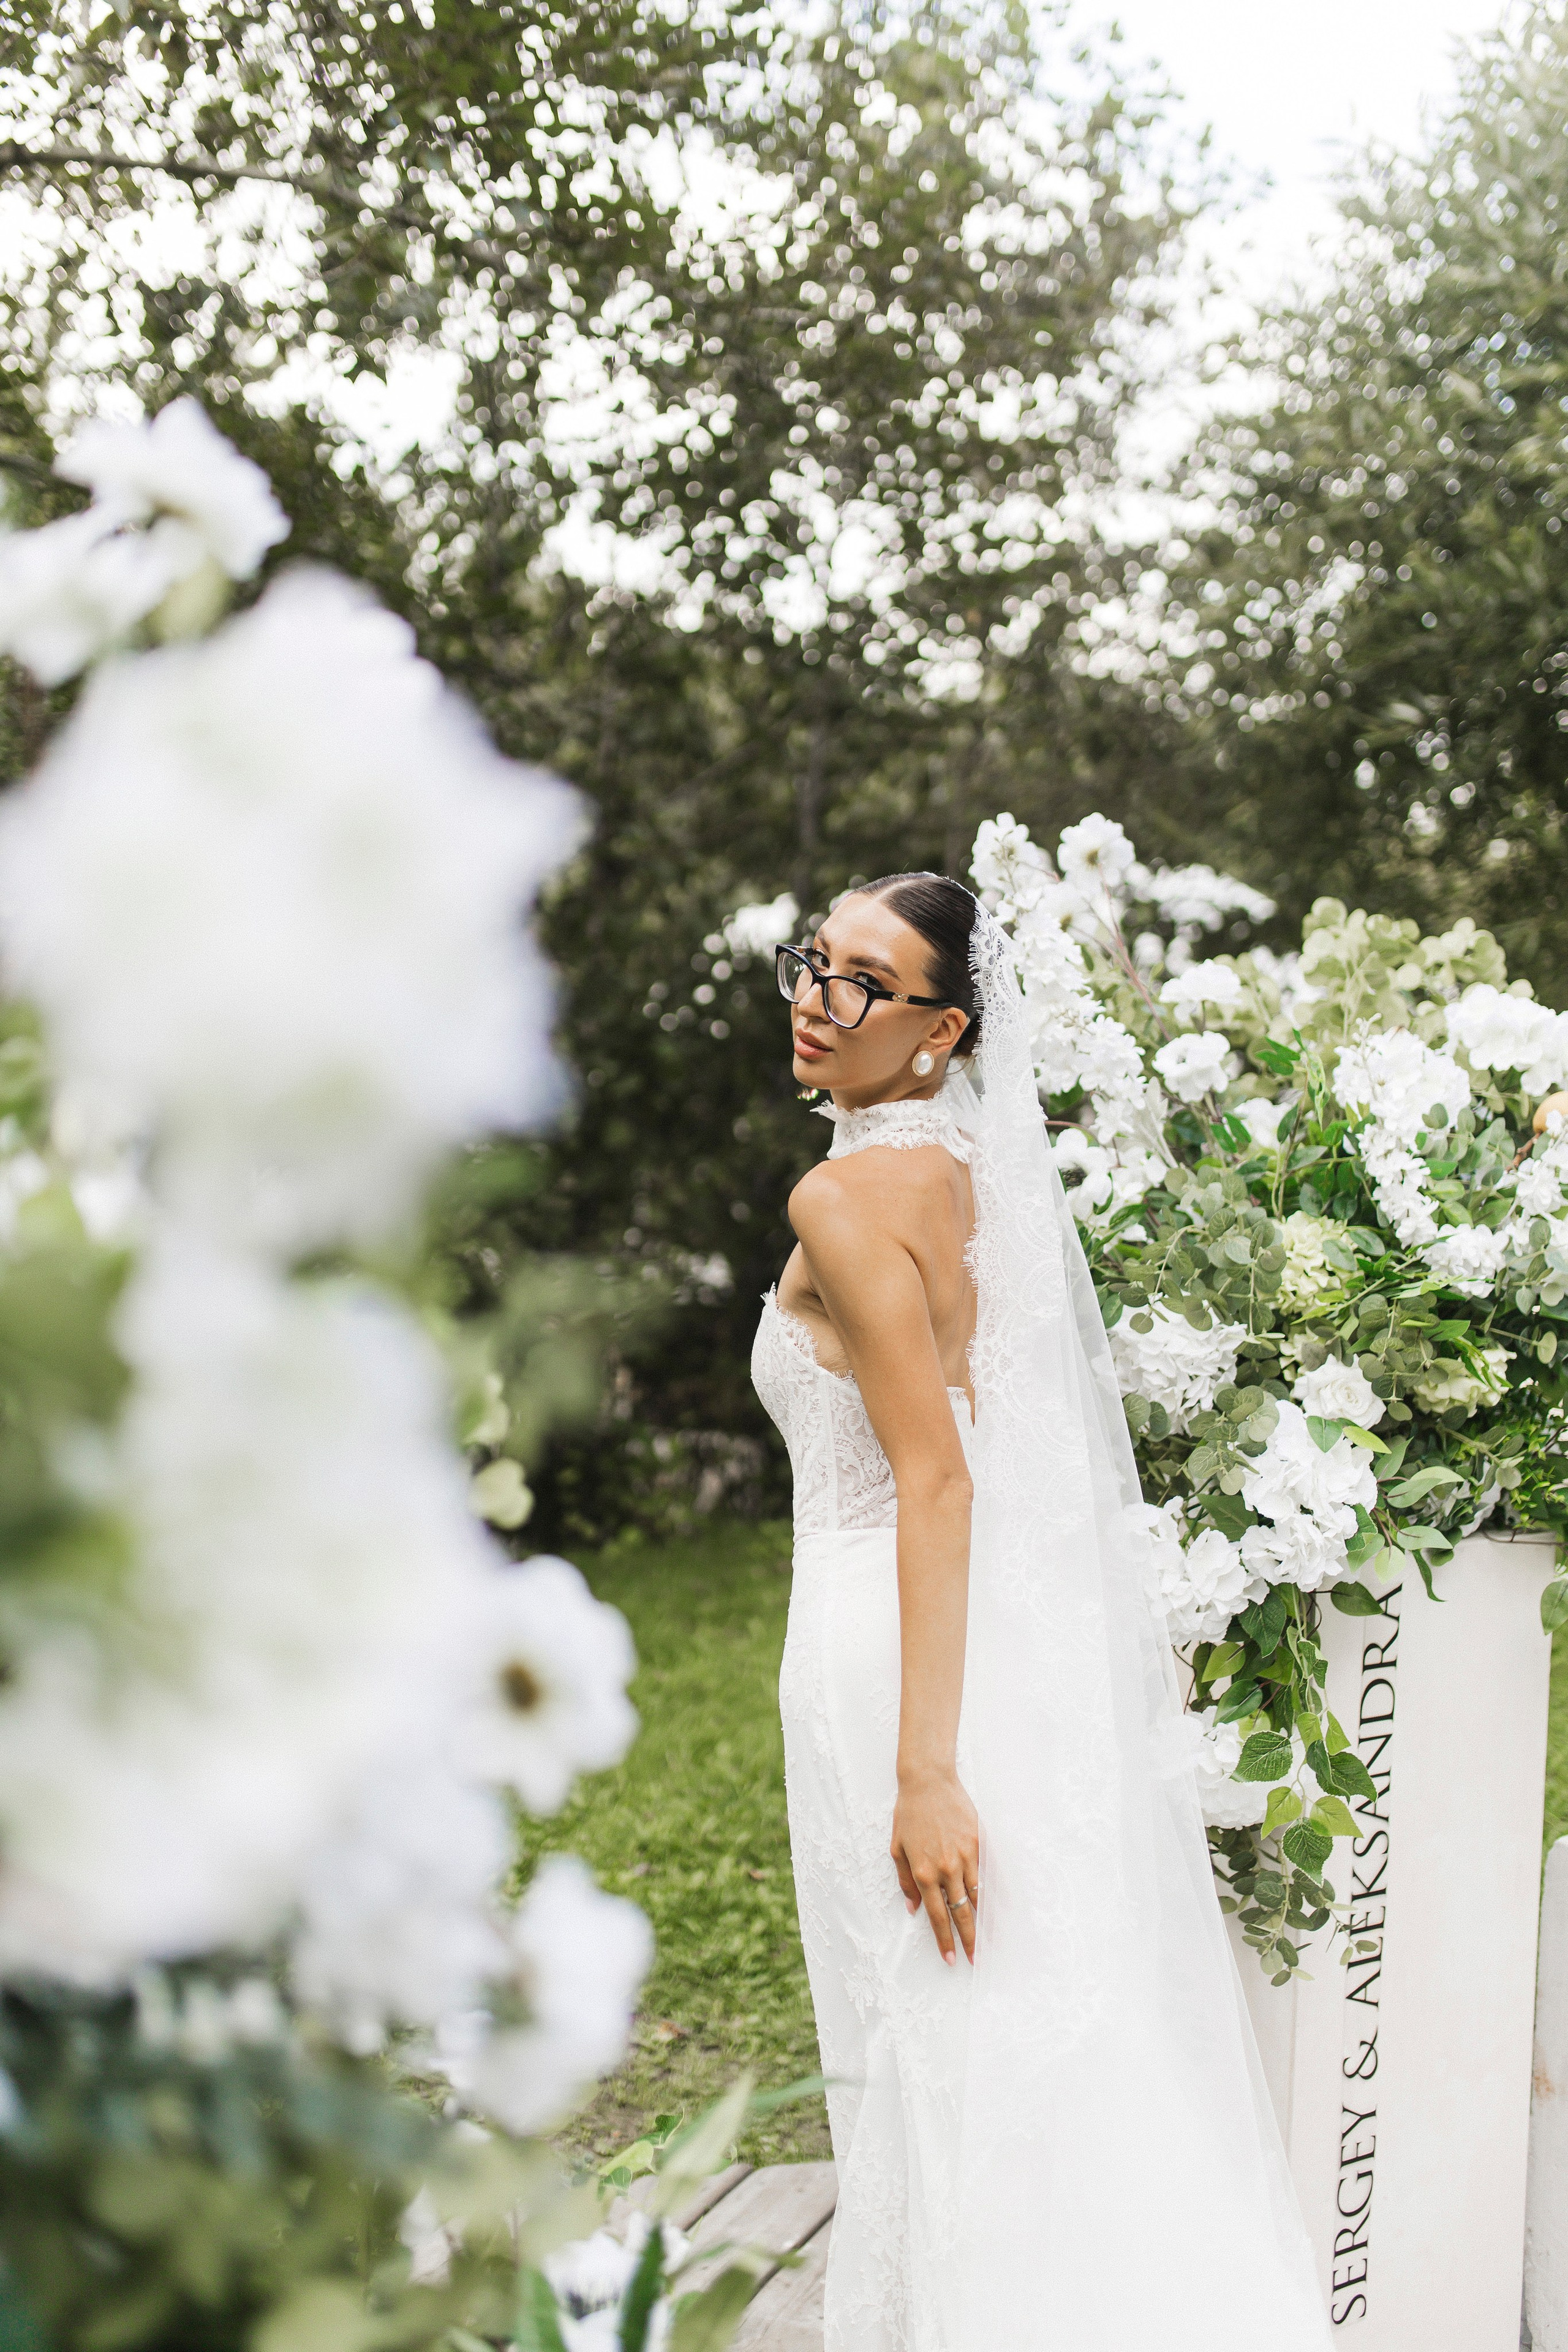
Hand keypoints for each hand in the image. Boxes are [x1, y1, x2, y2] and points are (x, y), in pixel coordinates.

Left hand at [891, 1766, 979, 1965]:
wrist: (928, 1781)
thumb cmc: (909, 1814)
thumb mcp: (897, 1849)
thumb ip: (906, 1882)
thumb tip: (913, 1910)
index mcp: (924, 1873)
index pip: (937, 1916)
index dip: (945, 1940)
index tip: (951, 1958)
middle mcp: (946, 1868)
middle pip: (960, 1912)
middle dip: (968, 1939)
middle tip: (974, 1959)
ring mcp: (965, 1856)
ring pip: (976, 1896)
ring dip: (982, 1920)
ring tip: (986, 1940)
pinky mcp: (978, 1843)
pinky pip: (984, 1874)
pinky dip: (988, 1892)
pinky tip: (992, 1906)